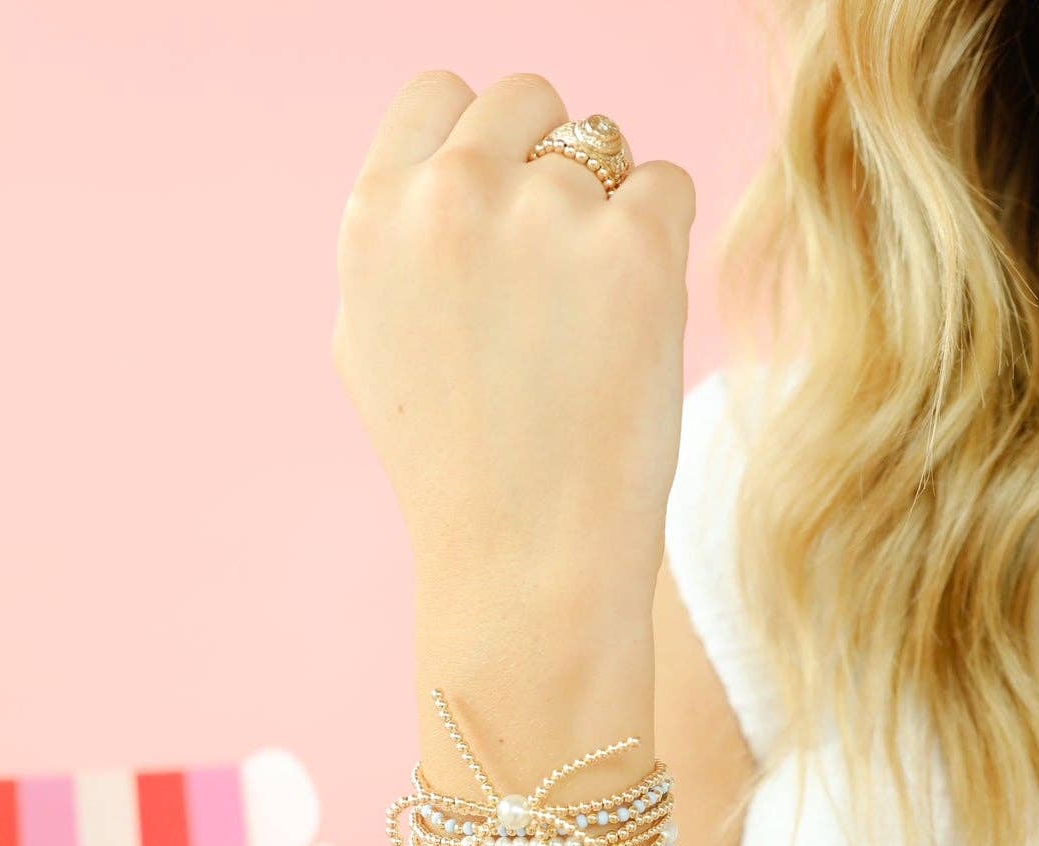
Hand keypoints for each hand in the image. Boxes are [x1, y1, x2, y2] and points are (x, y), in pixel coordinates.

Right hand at [332, 73, 693, 613]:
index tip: (501, 211)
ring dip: (607, 215)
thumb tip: (432, 171)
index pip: (438, 94)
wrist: (526, 558)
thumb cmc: (454, 470)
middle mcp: (451, 194)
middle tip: (558, 274)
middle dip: (551, 164)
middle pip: (528, 101)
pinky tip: (633, 325)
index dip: (481, 144)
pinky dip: (661, 243)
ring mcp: (545, 213)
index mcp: (374, 215)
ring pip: (605, 147)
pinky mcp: (634, 246)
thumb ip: (395, 244)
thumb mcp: (371, 346)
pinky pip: (667, 186)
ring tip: (587, 326)